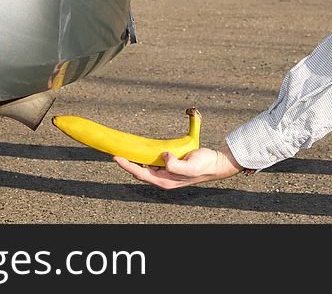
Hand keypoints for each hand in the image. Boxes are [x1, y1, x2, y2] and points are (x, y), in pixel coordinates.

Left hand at [113, 145, 244, 189]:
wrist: (215, 163)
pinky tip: (140, 151)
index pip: (140, 173)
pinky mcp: (169, 166)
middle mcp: (163, 179)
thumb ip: (175, 166)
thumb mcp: (190, 167)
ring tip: (124, 150)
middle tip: (115, 151)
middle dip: (126, 163)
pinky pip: (152, 162)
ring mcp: (166, 173)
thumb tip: (164, 157)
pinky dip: (144, 157)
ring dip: (134, 160)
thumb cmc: (204, 165)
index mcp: (165, 181)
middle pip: (139, 172)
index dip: (127, 166)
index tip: (116, 157)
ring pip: (144, 167)